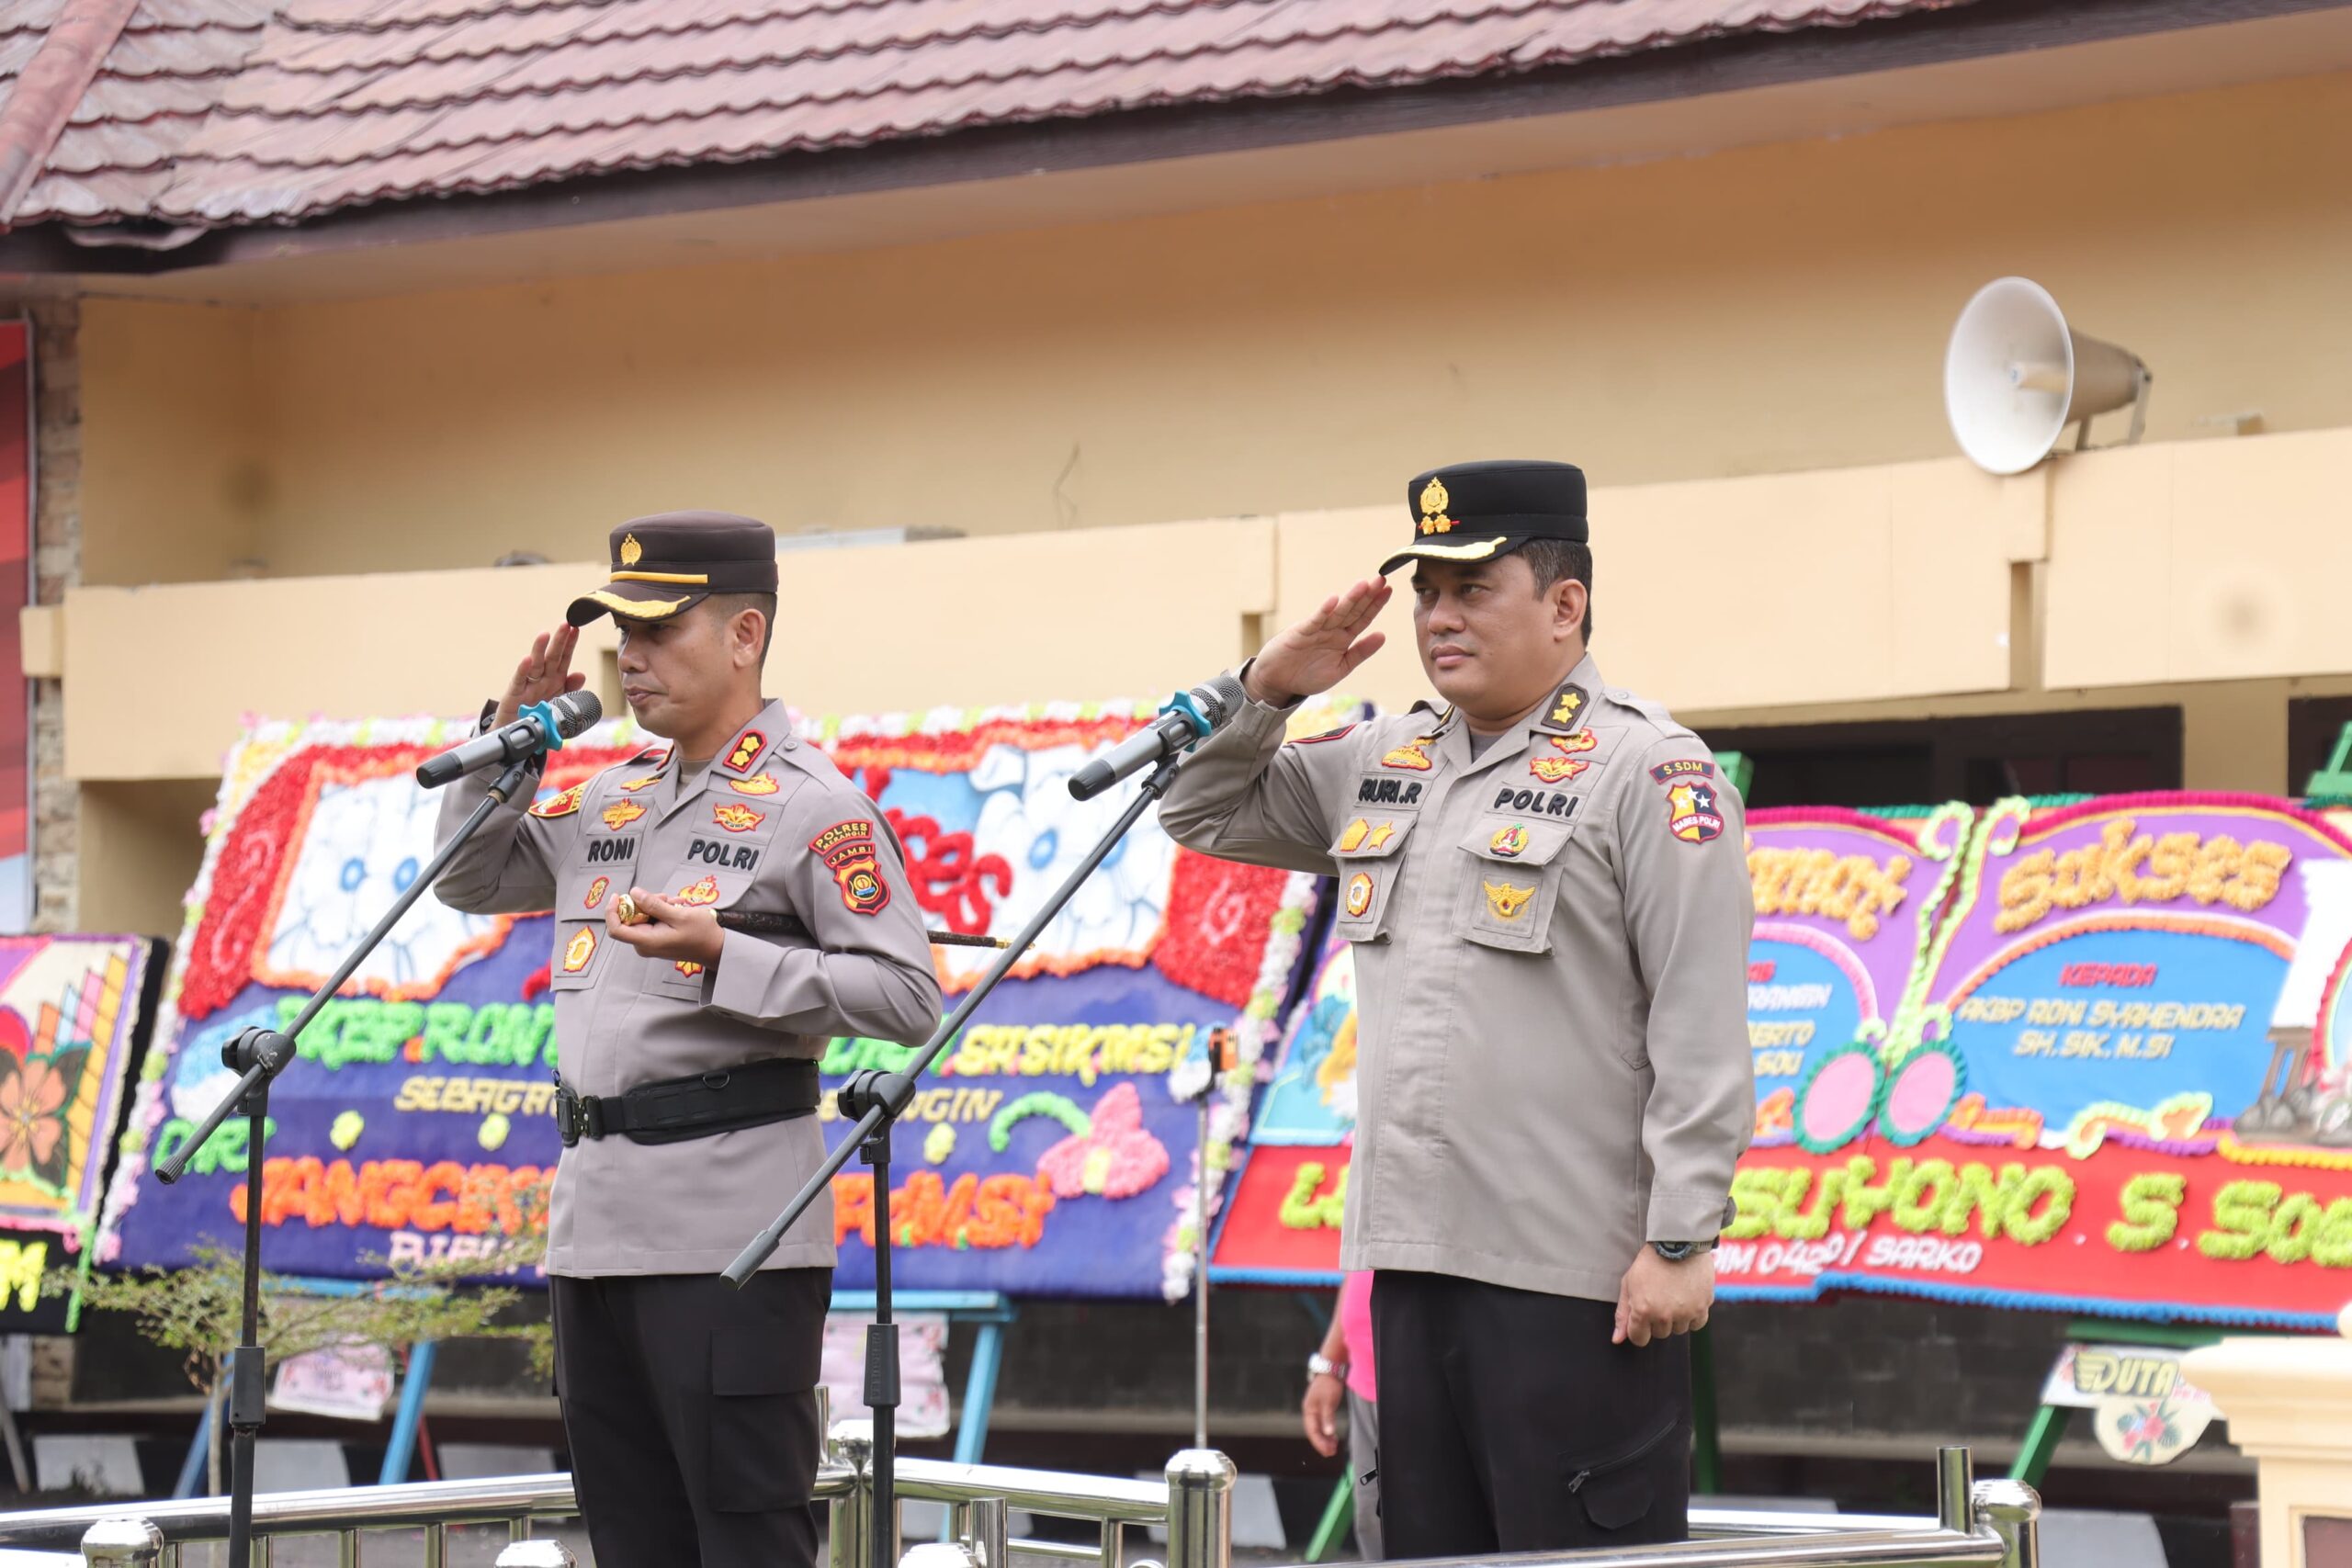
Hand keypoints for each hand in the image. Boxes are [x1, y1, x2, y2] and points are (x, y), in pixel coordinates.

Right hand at [496, 625, 587, 728]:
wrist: (521, 732)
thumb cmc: (539, 713)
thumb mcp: (559, 701)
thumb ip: (571, 688)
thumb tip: (581, 674)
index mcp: (555, 679)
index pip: (564, 658)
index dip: (570, 644)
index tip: (576, 629)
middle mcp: (542, 678)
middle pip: (552, 657)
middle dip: (559, 641)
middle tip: (566, 624)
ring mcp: (528, 685)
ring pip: (535, 664)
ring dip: (539, 649)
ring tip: (545, 634)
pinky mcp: (514, 695)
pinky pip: (519, 681)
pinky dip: (523, 670)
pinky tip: (527, 660)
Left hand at [605, 887, 723, 965]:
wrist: (716, 948)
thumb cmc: (702, 935)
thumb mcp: (679, 915)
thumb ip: (654, 905)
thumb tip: (634, 893)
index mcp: (647, 941)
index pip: (616, 929)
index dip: (612, 911)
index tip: (618, 896)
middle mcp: (645, 944)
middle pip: (631, 918)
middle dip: (645, 903)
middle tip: (665, 898)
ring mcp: (650, 942)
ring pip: (642, 916)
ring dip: (657, 905)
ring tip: (676, 903)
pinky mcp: (656, 938)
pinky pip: (651, 920)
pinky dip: (661, 911)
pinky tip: (676, 907)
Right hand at [1244, 580, 1391, 705]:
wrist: (1278, 682)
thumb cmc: (1307, 676)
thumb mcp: (1341, 668)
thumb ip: (1360, 652)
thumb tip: (1383, 635)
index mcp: (1343, 639)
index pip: (1363, 618)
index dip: (1375, 605)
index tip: (1388, 590)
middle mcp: (1332, 630)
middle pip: (1352, 610)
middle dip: (1367, 595)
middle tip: (1381, 579)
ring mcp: (1317, 630)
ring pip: (1337, 612)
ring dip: (1350, 599)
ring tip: (1364, 585)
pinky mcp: (1300, 632)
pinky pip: (1314, 621)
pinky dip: (1323, 611)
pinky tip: (1333, 600)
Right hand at [1302, 1371, 1343, 1458]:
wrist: (1330, 1371)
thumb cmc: (1328, 1385)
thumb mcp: (1329, 1402)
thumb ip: (1327, 1418)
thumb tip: (1327, 1433)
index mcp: (1309, 1411)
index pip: (1312, 1431)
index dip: (1319, 1443)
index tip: (1327, 1451)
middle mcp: (1310, 1412)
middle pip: (1314, 1432)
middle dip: (1322, 1444)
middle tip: (1331, 1452)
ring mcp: (1315, 1411)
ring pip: (1318, 1429)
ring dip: (1325, 1439)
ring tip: (1333, 1447)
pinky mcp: (1321, 1409)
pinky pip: (1322, 1425)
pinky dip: (1327, 1432)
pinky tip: (1333, 1437)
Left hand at [1613, 1248, 1713, 1346]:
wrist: (1677, 1243)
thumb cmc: (1649, 1263)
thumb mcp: (1628, 1284)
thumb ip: (1622, 1314)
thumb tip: (1617, 1340)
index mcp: (1643, 1310)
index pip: (1639, 1338)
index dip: (1638, 1329)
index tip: (1642, 1316)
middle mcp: (1664, 1315)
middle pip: (1660, 1334)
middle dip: (1657, 1320)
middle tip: (1659, 1298)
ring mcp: (1685, 1312)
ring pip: (1679, 1329)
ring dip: (1676, 1318)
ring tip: (1673, 1295)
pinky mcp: (1703, 1307)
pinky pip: (1697, 1324)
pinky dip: (1693, 1315)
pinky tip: (1687, 1299)